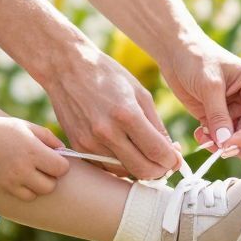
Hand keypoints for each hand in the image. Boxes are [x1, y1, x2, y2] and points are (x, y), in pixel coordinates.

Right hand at [0, 115, 70, 200]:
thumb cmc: (2, 130)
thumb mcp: (26, 126)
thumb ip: (47, 137)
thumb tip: (63, 150)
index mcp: (33, 150)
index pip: (61, 168)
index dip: (61, 164)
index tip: (54, 158)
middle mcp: (24, 168)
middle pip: (52, 185)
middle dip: (51, 176)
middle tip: (43, 167)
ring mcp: (13, 181)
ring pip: (39, 193)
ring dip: (40, 185)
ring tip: (32, 173)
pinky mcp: (4, 188)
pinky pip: (25, 197)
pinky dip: (27, 191)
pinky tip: (22, 178)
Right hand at [41, 39, 180, 179]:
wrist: (65, 68)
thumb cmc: (106, 75)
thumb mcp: (139, 92)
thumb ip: (155, 124)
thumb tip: (169, 150)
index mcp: (127, 114)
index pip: (157, 152)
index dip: (171, 161)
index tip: (175, 159)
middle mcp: (107, 132)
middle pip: (142, 170)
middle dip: (158, 170)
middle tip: (163, 163)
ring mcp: (90, 142)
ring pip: (124, 172)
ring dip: (138, 168)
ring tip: (143, 153)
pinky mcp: (78, 147)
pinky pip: (105, 167)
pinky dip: (118, 165)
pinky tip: (123, 151)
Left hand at [161, 35, 240, 158]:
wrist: (175, 51)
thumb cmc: (195, 58)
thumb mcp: (208, 85)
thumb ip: (218, 115)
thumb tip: (227, 144)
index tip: (227, 147)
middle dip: (240, 145)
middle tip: (220, 150)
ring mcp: (236, 111)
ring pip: (240, 141)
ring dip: (223, 146)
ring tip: (204, 138)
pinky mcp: (219, 118)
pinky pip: (223, 140)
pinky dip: (212, 143)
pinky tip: (199, 134)